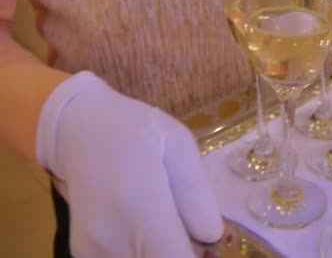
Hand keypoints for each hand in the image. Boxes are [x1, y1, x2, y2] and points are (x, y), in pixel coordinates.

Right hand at [36, 72, 223, 256]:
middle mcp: (112, 239)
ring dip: (163, 253)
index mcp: (140, 208)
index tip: (209, 246)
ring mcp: (93, 250)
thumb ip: (195, 192)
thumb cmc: (135, 130)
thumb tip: (211, 234)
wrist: (77, 130)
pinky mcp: (83, 253)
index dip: (198, 256)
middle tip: (193, 235)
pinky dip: (144, 253)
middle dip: (183, 253)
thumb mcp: (177, 144)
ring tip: (170, 227)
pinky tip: (148, 232)